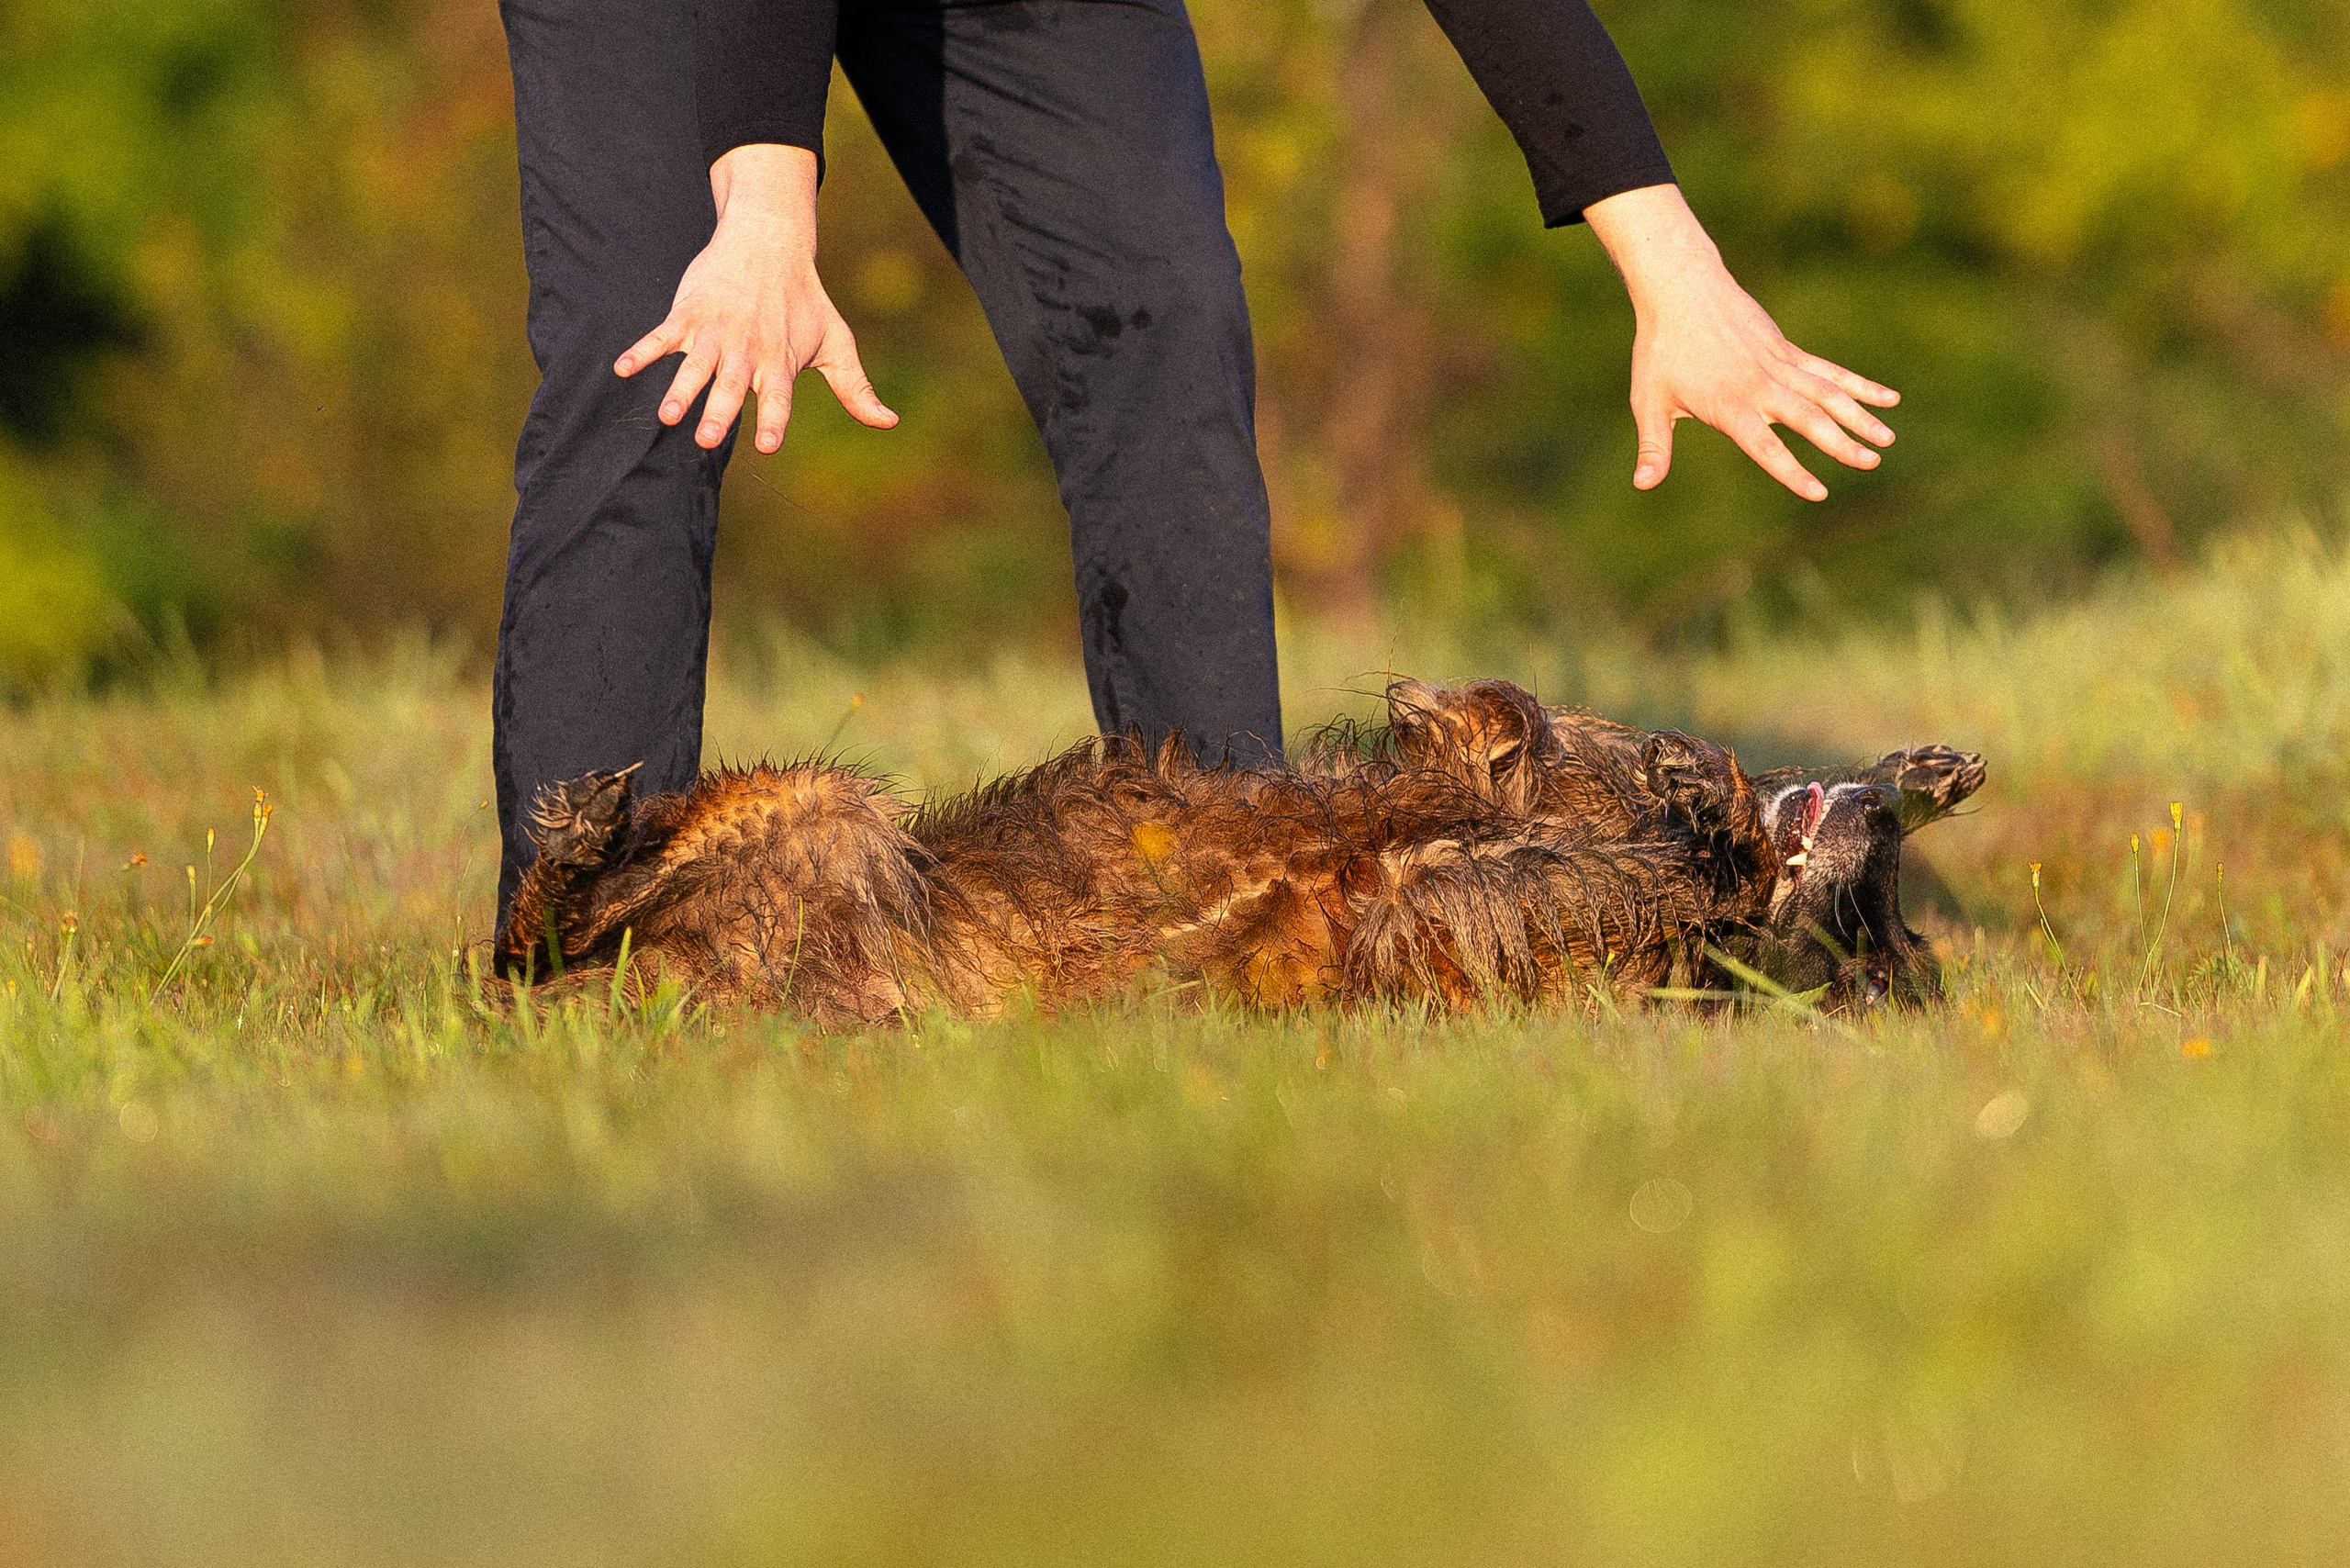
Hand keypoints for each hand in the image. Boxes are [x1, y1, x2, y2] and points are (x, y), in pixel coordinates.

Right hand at [615, 144, 897, 452]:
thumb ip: (856, 388)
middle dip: (719, 412)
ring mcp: (715, 331)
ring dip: (679, 390)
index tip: (767, 444)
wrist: (770, 241)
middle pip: (731, 387)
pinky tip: (622, 370)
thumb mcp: (836, 342)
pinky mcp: (689, 313)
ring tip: (666, 415)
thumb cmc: (806, 301)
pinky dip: (641, 352)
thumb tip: (889, 422)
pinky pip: (661, 336)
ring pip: (695, 366)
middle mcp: (747, 350)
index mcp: (780, 362)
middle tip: (707, 440)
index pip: (779, 397)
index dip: (773, 419)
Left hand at [1585, 184, 1896, 500]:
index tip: (1819, 492)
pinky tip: (1887, 398)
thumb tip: (1642, 485)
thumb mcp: (1649, 401)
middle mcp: (1760, 385)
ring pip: (1827, 393)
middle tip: (1870, 463)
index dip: (1791, 470)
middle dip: (1840, 443)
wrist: (1680, 288)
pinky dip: (1858, 385)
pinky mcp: (1787, 350)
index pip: (1764, 446)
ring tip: (1888, 441)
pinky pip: (1828, 371)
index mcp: (1728, 405)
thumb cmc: (1660, 349)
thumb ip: (1653, 446)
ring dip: (1859, 417)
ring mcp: (1778, 364)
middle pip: (1807, 417)